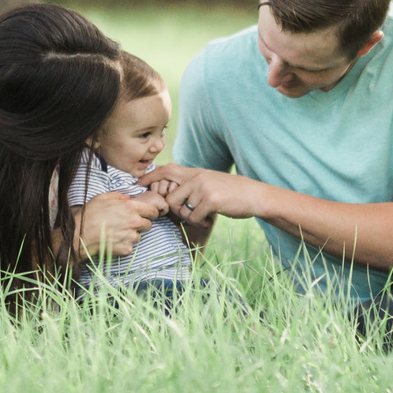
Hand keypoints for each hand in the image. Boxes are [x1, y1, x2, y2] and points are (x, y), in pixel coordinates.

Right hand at [76, 189, 166, 261]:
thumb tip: (127, 198)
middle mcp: (134, 222)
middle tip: (130, 225)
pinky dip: (124, 245)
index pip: (152, 211)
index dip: (152, 213)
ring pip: (138, 236)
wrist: (81, 235)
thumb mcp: (102, 197)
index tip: (149, 215)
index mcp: (131, 207)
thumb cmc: (90, 215)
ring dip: (132, 235)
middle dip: (142, 224)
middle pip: (148, 225)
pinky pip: (130, 246)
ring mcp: (131, 236)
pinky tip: (113, 241)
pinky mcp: (127, 248)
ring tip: (117, 233)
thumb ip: (118, 196)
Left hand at [145, 164, 260, 222]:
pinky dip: (200, 222)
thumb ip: (191, 185)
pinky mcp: (210, 200)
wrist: (254, 195)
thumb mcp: (209, 182)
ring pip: (181, 210)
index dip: (150, 177)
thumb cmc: (230, 193)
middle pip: (169, 198)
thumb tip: (171, 196)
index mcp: (194, 172)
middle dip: (175, 211)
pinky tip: (210, 219)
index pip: (166, 170)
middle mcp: (196, 177)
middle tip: (190, 214)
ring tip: (204, 216)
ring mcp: (202, 188)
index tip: (138, 183)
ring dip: (190, 218)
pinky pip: (193, 217)